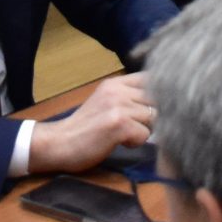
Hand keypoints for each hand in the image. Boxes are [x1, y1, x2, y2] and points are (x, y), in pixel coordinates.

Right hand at [29, 72, 154, 173]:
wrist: (59, 143)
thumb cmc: (84, 129)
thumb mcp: (105, 103)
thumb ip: (128, 98)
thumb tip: (162, 102)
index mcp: (115, 83)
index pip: (152, 79)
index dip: (158, 96)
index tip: (150, 110)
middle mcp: (118, 89)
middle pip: (157, 100)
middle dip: (151, 117)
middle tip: (134, 128)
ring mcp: (118, 105)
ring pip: (153, 118)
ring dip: (143, 131)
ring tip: (123, 135)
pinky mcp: (118, 123)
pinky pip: (145, 134)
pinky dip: (136, 142)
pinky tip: (119, 143)